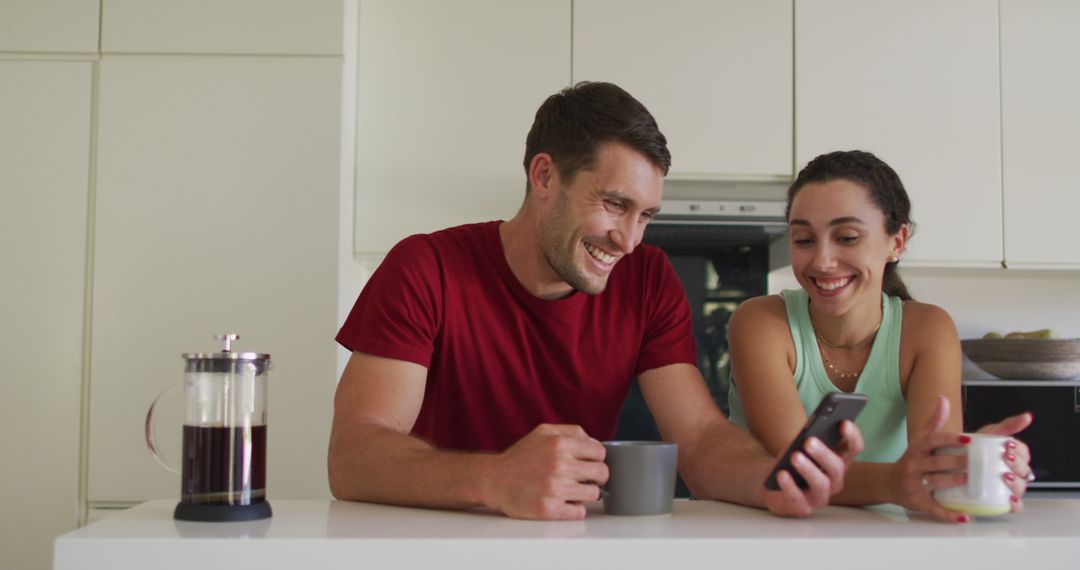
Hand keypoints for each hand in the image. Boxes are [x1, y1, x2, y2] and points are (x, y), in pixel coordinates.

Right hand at [483, 424, 607, 519]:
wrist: (494, 480)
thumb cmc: (520, 457)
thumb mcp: (543, 432)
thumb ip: (572, 431)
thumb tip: (594, 443)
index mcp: (560, 444)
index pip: (600, 452)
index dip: (596, 458)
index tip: (588, 463)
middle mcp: (559, 465)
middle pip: (602, 473)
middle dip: (596, 476)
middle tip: (584, 478)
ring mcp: (555, 489)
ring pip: (594, 494)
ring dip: (584, 493)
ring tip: (571, 490)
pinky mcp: (549, 509)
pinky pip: (579, 512)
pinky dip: (573, 508)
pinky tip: (562, 501)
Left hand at [762, 420, 863, 516]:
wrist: (772, 483)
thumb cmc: (791, 460)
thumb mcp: (800, 446)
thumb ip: (809, 437)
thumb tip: (811, 431)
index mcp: (839, 461)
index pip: (853, 449)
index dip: (852, 436)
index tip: (844, 423)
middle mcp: (834, 481)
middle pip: (836, 467)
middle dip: (823, 453)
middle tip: (809, 441)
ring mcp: (820, 496)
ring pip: (821, 484)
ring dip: (808, 469)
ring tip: (795, 456)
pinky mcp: (802, 508)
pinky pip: (797, 497)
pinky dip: (789, 485)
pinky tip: (782, 474)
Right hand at [887, 395, 970, 522]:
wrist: (889, 483)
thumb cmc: (911, 460)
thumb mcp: (920, 440)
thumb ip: (934, 422)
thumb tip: (943, 399)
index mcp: (917, 449)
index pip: (932, 441)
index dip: (949, 439)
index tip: (968, 439)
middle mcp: (914, 465)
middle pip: (936, 462)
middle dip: (957, 463)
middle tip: (977, 462)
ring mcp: (915, 484)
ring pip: (935, 483)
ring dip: (954, 483)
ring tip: (972, 482)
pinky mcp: (918, 502)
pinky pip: (934, 508)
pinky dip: (949, 514)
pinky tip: (964, 516)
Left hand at [976, 412, 1033, 512]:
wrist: (950, 464)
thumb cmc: (973, 449)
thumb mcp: (988, 435)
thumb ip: (1006, 425)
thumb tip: (1027, 416)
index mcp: (1013, 458)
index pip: (1024, 454)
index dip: (1020, 450)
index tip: (1008, 445)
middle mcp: (1013, 473)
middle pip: (1024, 471)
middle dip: (1018, 464)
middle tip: (1006, 457)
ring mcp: (1007, 488)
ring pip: (1020, 489)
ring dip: (1016, 483)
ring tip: (1005, 476)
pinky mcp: (999, 502)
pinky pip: (1013, 507)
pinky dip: (1015, 505)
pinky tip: (1010, 500)